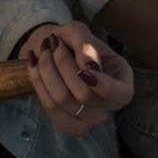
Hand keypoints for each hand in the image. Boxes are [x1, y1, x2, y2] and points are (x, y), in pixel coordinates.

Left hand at [19, 22, 132, 136]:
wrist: (59, 53)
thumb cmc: (74, 42)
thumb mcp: (80, 32)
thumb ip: (85, 43)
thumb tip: (88, 65)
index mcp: (123, 84)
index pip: (119, 93)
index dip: (101, 84)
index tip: (83, 69)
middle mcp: (110, 106)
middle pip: (84, 94)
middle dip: (63, 63)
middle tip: (53, 42)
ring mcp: (90, 120)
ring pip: (62, 100)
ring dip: (47, 70)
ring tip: (43, 50)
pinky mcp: (69, 126)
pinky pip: (49, 107)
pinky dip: (37, 81)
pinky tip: (33, 63)